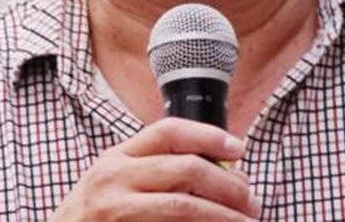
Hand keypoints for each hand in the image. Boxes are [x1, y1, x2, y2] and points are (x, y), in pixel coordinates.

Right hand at [49, 117, 260, 220]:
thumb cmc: (92, 215)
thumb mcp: (113, 180)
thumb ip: (153, 168)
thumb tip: (219, 169)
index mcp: (117, 158)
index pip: (168, 132)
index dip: (208, 135)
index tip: (238, 147)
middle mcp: (114, 179)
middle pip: (186, 169)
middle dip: (229, 185)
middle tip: (251, 201)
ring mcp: (117, 211)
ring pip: (185, 206)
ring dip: (224, 216)